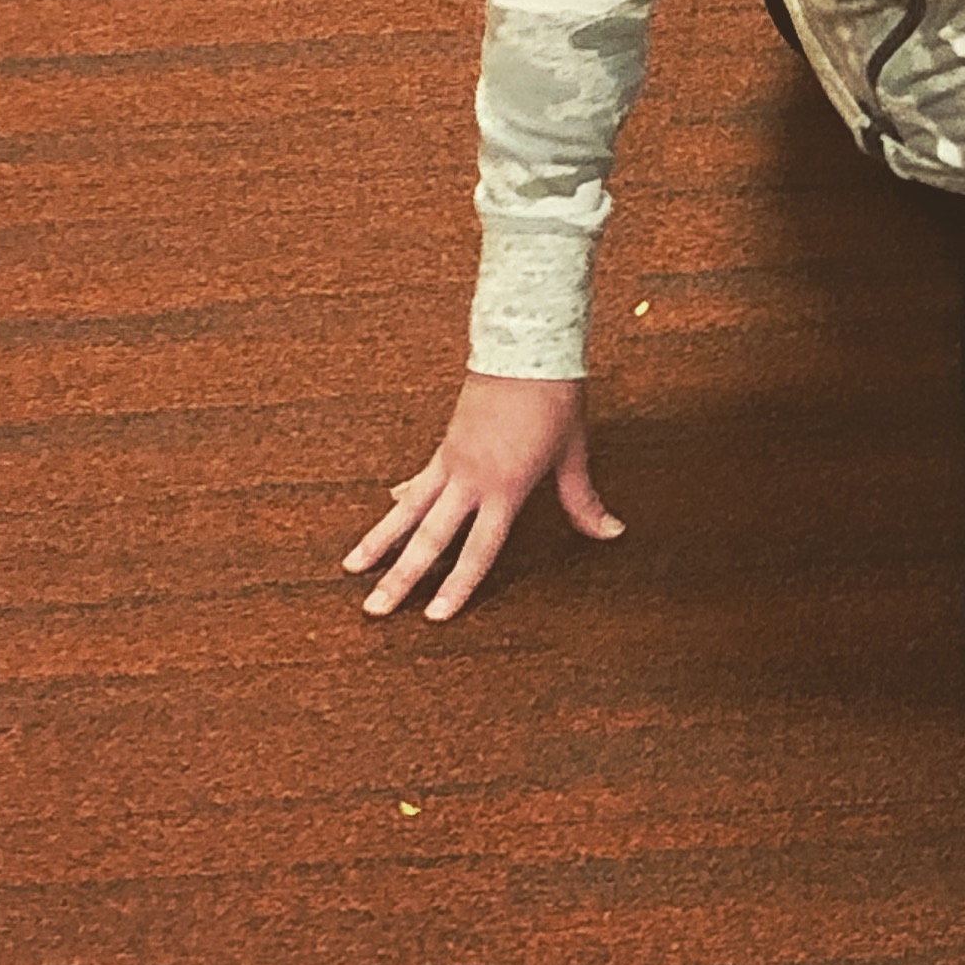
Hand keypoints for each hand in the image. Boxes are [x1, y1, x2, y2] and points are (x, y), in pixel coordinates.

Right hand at [346, 374, 620, 621]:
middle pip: (429, 539)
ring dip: (379, 541)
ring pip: (408, 511)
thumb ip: (582, 500)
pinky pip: (419, 481)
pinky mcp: (446, 444)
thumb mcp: (573, 453)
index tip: (433, 616)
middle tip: (374, 610)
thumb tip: (612, 532)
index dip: (457, 586)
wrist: (527, 348)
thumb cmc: (555, 398)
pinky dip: (402, 500)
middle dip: (401, 577)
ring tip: (352, 568)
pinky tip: (388, 510)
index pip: (478, 550)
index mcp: (506, 487)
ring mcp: (452, 461)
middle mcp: (471, 480)